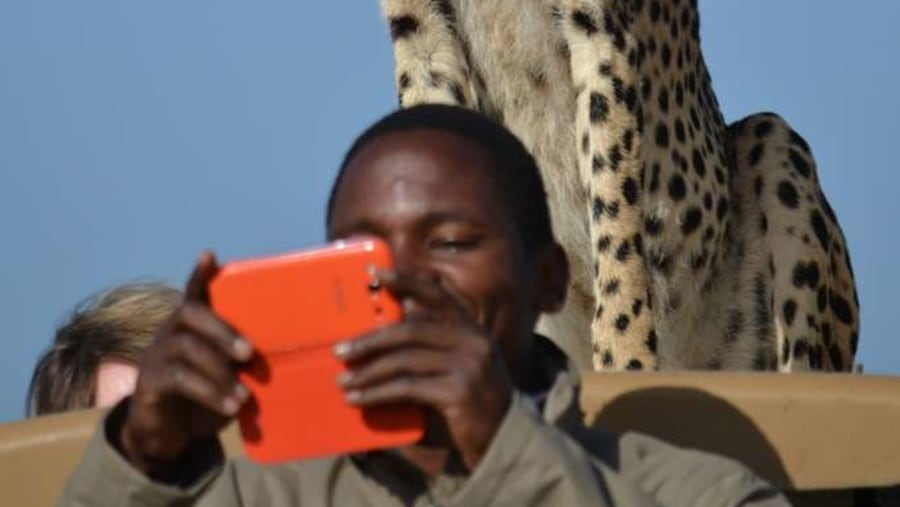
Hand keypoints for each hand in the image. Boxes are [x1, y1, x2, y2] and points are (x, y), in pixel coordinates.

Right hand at [119, 252, 253, 475]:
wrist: (168, 438)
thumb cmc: (205, 400)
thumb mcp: (226, 378)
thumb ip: (239, 363)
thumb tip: (274, 359)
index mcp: (189, 327)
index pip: (192, 294)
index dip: (199, 275)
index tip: (210, 255)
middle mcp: (168, 333)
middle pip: (189, 314)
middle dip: (222, 329)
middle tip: (249, 353)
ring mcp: (154, 355)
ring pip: (186, 348)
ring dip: (219, 371)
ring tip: (243, 396)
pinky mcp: (148, 382)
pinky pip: (178, 379)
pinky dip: (208, 392)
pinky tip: (230, 405)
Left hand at [334, 270, 512, 470]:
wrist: (504, 440)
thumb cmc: (472, 405)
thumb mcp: (460, 368)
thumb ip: (435, 347)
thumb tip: (386, 332)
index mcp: (472, 330)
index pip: (437, 295)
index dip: (405, 280)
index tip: (374, 272)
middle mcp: (473, 341)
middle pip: (411, 329)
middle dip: (370, 339)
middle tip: (341, 349)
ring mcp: (469, 365)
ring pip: (404, 359)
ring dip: (368, 371)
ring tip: (344, 380)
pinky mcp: (459, 391)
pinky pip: (407, 387)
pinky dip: (378, 393)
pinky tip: (360, 399)